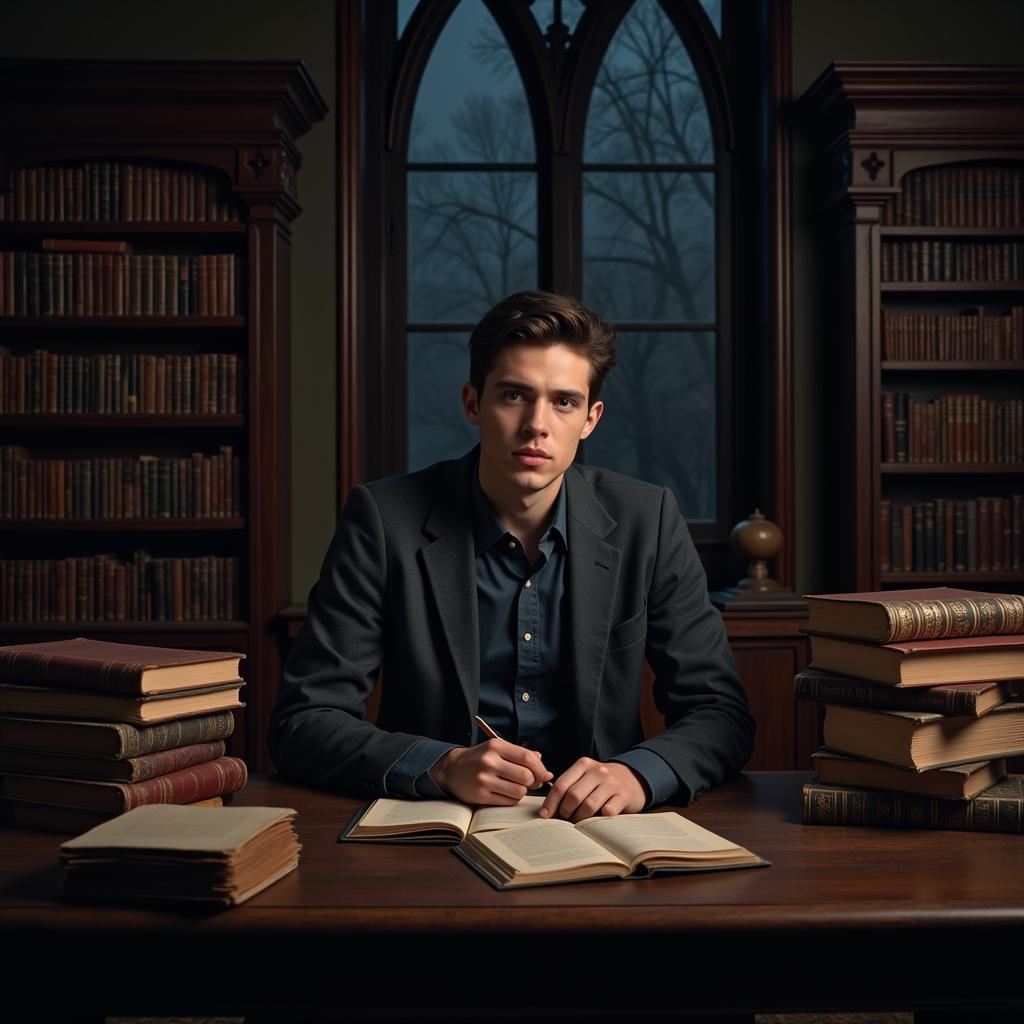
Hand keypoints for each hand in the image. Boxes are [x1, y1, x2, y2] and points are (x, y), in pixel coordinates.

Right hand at [430, 738, 551, 805]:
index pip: (527, 758)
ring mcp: (484, 779)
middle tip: (531, 782)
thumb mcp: (497, 749)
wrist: (452, 769)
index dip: (540, 768)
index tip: (544, 774)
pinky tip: (506, 792)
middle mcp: (489, 761)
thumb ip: (521, 754)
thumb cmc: (480, 758)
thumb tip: (544, 767)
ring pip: (519, 791)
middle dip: (533, 781)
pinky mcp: (481, 795)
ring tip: (515, 786)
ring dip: (522, 791)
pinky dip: (512, 799)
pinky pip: (508, 801)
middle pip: (526, 776)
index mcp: (496, 746)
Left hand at [539, 758, 646, 821]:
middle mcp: (598, 771)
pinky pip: (607, 812)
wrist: (632, 778)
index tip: (544, 816)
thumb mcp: (585, 776)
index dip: (551, 802)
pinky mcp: (623, 796)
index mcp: (583, 765)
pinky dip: (599, 819)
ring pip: (588, 805)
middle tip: (566, 818)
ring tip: (579, 821)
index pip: (561, 784)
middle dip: (565, 811)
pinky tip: (597, 819)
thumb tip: (547, 809)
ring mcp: (611, 783)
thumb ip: (569, 787)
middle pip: (573, 796)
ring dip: (580, 818)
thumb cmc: (601, 782)